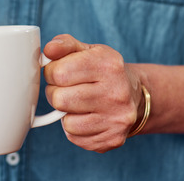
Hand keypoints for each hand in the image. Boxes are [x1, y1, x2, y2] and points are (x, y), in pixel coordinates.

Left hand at [43, 34, 143, 151]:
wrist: (134, 95)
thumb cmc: (104, 70)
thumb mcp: (88, 50)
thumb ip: (65, 45)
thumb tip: (48, 50)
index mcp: (108, 65)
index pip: (59, 72)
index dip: (51, 73)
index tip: (58, 72)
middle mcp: (116, 93)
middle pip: (59, 99)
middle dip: (55, 93)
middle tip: (65, 89)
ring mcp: (116, 118)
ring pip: (66, 122)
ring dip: (65, 113)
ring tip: (77, 103)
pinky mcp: (113, 138)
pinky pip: (75, 137)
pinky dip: (75, 128)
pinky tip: (86, 117)